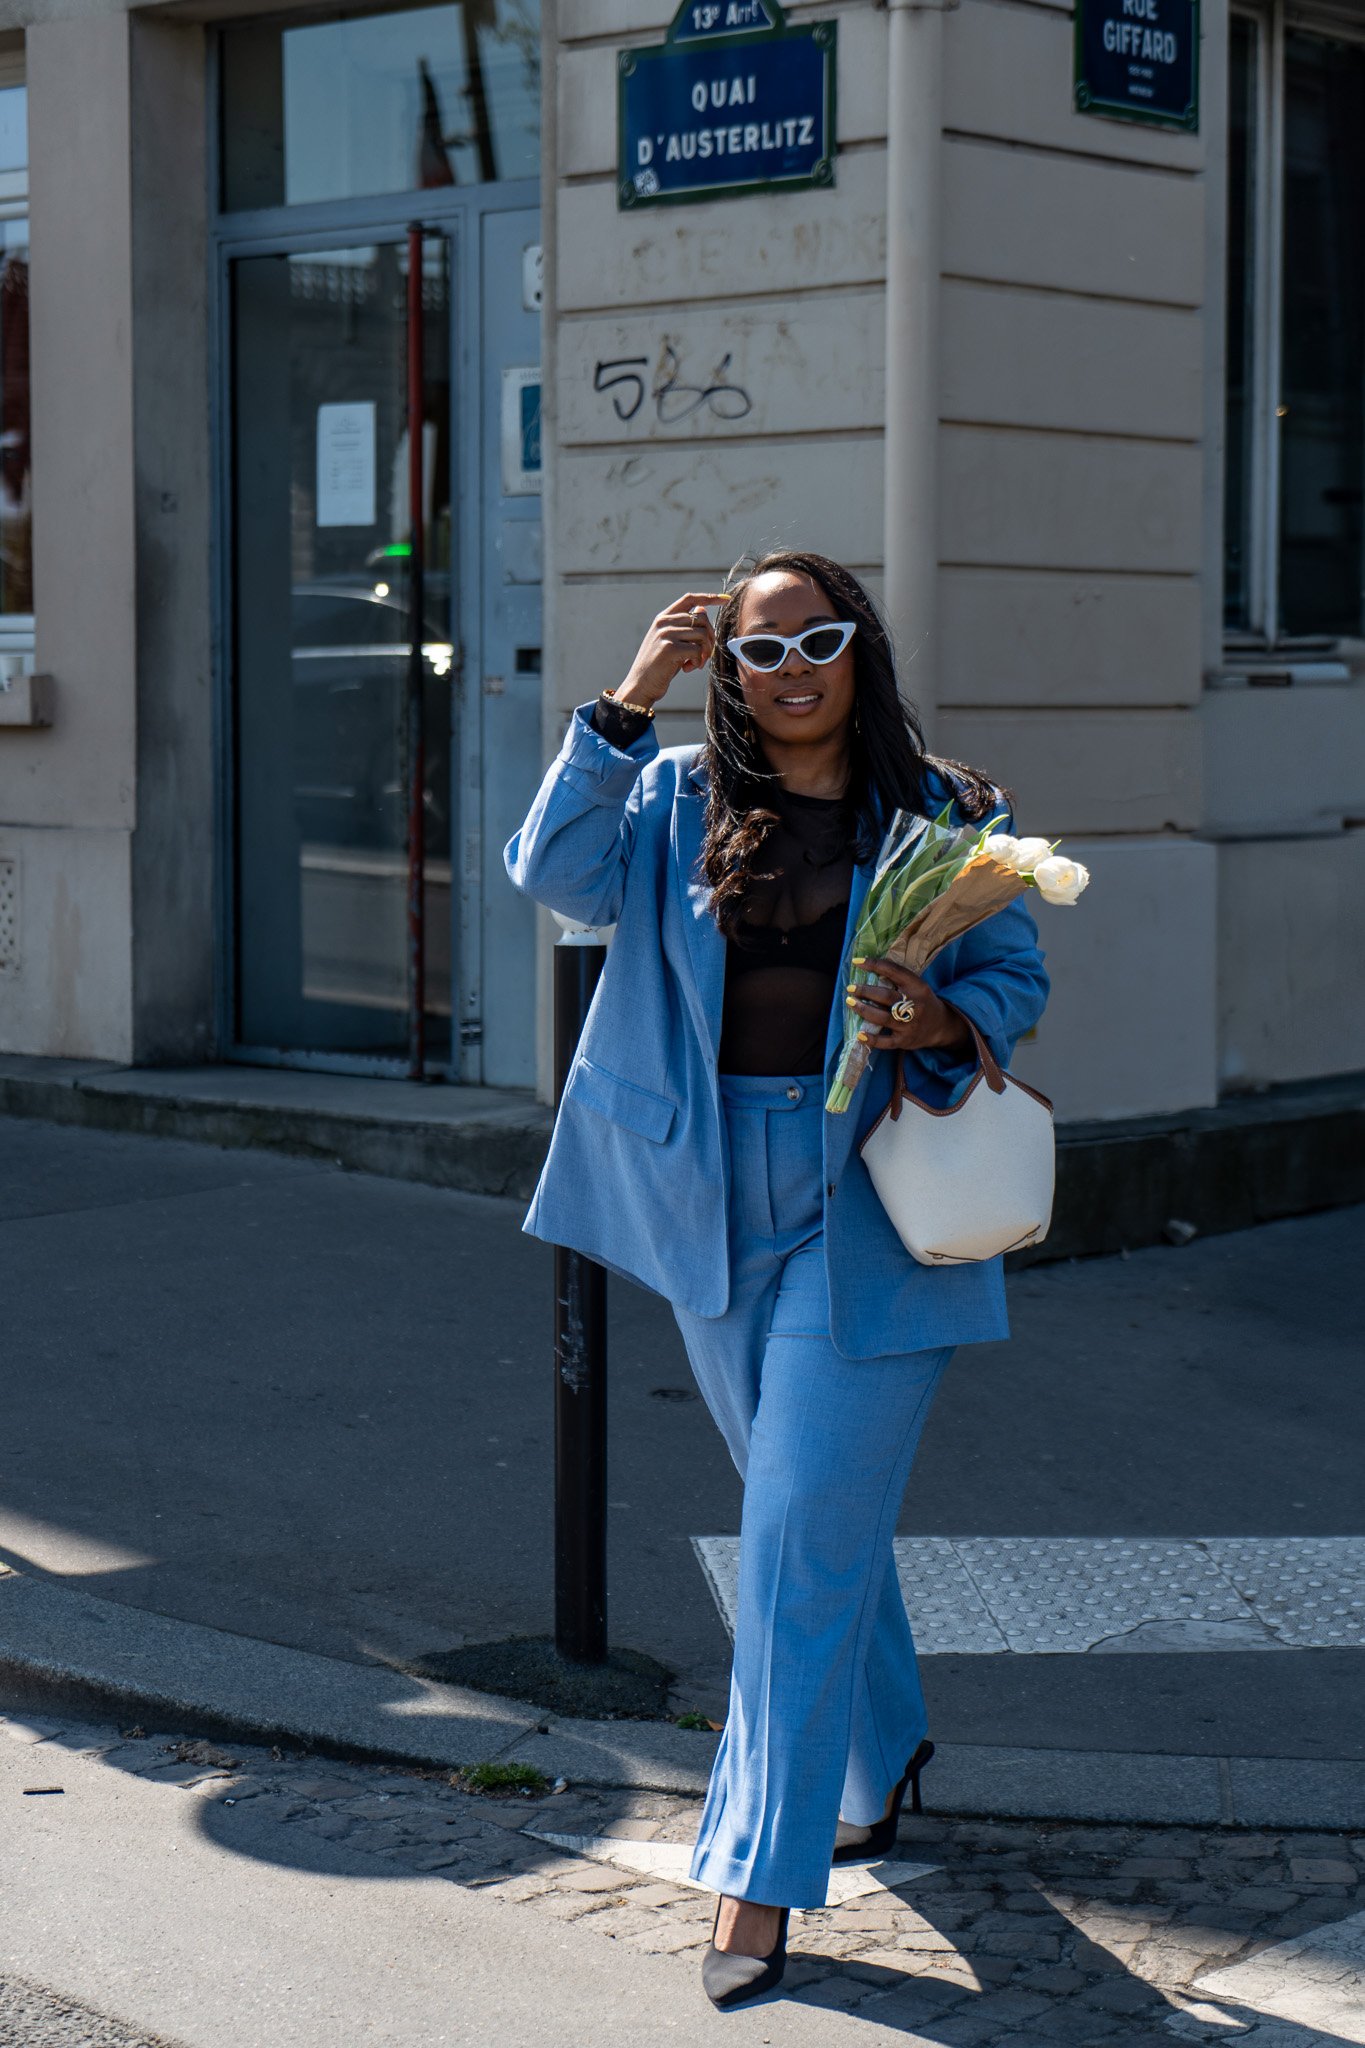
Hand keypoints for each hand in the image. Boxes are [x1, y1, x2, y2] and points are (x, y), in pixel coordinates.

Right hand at [616, 591, 727, 708]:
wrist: (640, 685)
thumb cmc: (658, 665)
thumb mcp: (671, 642)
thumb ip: (684, 626)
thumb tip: (703, 609)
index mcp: (663, 618)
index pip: (689, 599)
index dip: (709, 598)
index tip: (725, 599)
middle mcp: (664, 622)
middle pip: (702, 619)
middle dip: (710, 638)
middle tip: (705, 655)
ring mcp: (666, 634)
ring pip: (702, 634)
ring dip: (705, 652)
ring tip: (695, 664)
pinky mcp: (670, 649)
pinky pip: (697, 650)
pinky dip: (697, 662)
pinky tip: (687, 669)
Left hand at [845, 957, 972, 1054]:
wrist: (941, 1026)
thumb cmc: (922, 1001)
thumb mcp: (917, 986)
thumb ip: (898, 978)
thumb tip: (869, 966)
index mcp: (918, 987)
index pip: (894, 972)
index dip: (875, 965)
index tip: (857, 961)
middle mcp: (915, 1005)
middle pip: (887, 996)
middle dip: (866, 991)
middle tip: (851, 988)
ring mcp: (910, 1025)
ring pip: (883, 1018)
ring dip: (864, 1010)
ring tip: (850, 1003)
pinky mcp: (905, 1041)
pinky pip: (886, 1042)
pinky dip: (872, 1039)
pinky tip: (860, 1034)